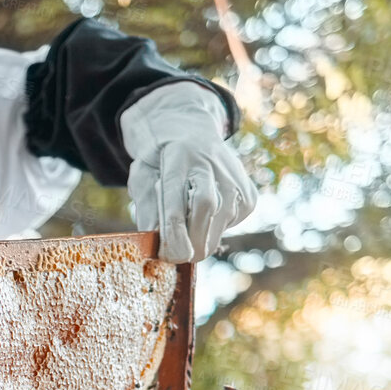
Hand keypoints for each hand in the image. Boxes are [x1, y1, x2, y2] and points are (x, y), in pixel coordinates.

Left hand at [119, 81, 256, 263]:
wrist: (192, 133)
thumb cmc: (161, 161)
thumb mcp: (142, 176)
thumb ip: (146, 209)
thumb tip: (155, 243)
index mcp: (179, 158)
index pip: (179, 204)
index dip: (173, 235)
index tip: (168, 255)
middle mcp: (212, 167)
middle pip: (204, 212)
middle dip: (188, 242)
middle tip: (173, 255)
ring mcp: (235, 181)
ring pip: (218, 226)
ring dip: (199, 238)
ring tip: (187, 221)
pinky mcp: (249, 196)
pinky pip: (229, 227)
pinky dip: (213, 231)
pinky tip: (205, 214)